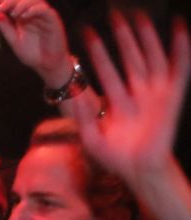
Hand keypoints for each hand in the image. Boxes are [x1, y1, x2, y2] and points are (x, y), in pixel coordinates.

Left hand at [0, 0, 71, 85]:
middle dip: (11, 1)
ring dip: (22, 4)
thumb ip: (5, 28)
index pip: (13, 4)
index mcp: (22, 17)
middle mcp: (33, 13)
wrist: (47, 64)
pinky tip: (25, 16)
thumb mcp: (14, 40)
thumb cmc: (32, 53)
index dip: (4, 0)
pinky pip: (44, 10)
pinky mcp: (52, 20)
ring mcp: (43, 15)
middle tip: (1, 7)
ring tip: (13, 13)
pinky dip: (34, 10)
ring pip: (35, 1)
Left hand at [73, 12, 189, 184]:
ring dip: (145, 37)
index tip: (87, 34)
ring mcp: (155, 93)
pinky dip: (179, 49)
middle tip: (113, 13)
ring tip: (138, 16)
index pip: (106, 70)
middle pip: (129, 57)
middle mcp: (137, 93)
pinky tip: (178, 29)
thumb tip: (74, 97)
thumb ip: (83, 117)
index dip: (98, 52)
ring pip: (150, 58)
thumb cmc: (114, 158)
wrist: (138, 170)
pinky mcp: (171, 97)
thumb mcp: (91, 137)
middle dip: (122, 36)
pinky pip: (178, 69)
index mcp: (118, 101)